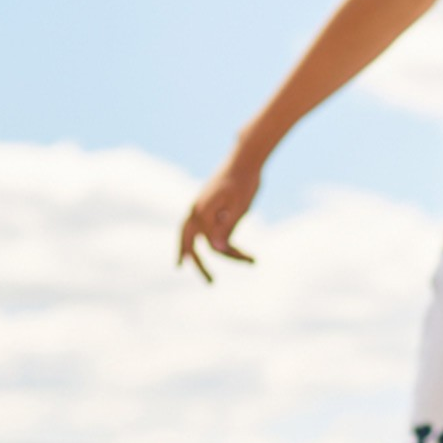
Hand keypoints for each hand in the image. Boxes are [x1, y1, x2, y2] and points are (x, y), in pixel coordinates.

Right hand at [178, 158, 260, 281]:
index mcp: (201, 212)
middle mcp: (196, 210)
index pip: (213, 244)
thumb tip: (214, 249)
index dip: (232, 255)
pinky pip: (205, 228)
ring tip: (203, 272)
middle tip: (211, 283)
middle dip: (198, 263)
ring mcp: (201, 208)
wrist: (246, 159)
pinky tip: (223, 249)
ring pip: (194, 236)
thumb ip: (226, 228)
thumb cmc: (245, 182)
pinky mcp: (208, 206)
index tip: (253, 261)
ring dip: (199, 253)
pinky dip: (211, 240)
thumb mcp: (239, 208)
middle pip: (189, 242)